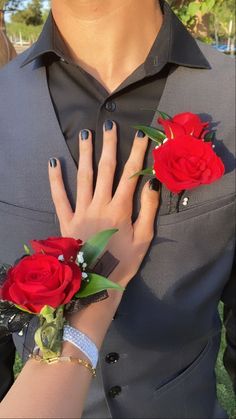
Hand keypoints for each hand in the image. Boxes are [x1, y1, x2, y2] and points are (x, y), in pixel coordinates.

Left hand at [48, 121, 159, 287]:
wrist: (99, 283)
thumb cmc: (125, 261)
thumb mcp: (144, 238)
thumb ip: (149, 208)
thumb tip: (153, 181)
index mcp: (120, 208)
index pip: (131, 174)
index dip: (137, 152)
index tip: (142, 134)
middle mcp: (100, 204)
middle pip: (106, 169)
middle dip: (108, 145)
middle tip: (108, 123)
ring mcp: (81, 211)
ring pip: (83, 177)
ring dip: (85, 154)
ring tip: (85, 134)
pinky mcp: (66, 220)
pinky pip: (59, 197)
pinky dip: (55, 180)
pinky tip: (53, 162)